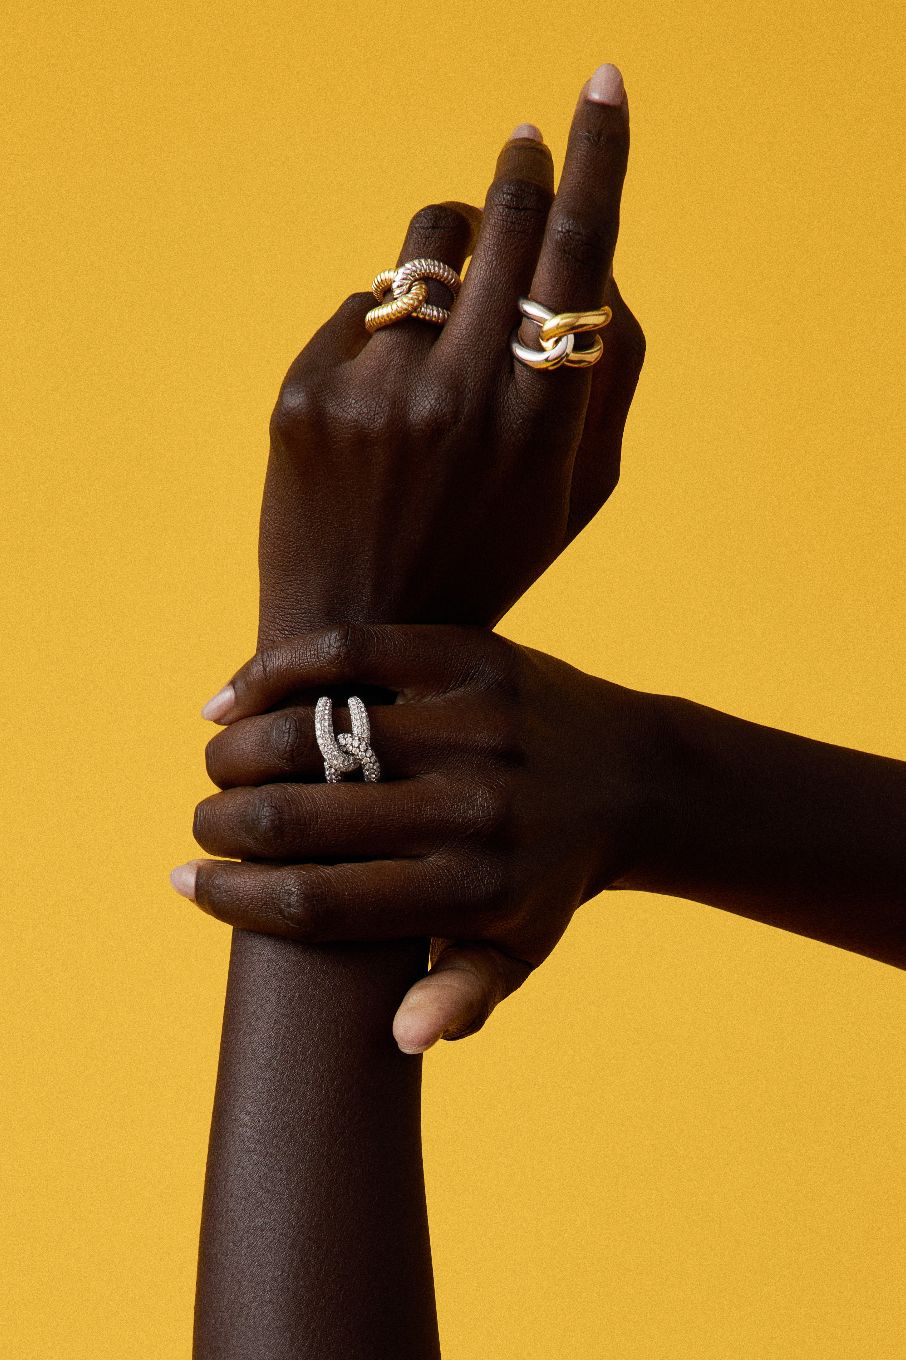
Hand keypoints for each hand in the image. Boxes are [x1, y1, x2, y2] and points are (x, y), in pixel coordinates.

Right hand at [175, 624, 659, 1049]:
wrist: (637, 778)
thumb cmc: (555, 874)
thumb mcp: (521, 947)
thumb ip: (465, 994)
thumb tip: (399, 1039)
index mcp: (473, 890)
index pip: (318, 905)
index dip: (234, 899)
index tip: (189, 884)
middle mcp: (473, 808)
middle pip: (301, 818)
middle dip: (223, 822)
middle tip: (203, 821)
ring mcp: (474, 724)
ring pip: (315, 730)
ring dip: (238, 750)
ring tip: (217, 762)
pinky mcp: (474, 657)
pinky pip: (349, 652)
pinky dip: (274, 670)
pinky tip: (232, 698)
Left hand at [258, 64, 643, 642]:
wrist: (360, 638)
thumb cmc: (487, 554)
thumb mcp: (580, 490)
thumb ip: (610, 374)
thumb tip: (593, 261)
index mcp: (545, 426)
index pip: (580, 254)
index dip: (597, 157)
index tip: (599, 87)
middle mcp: (463, 397)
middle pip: (502, 221)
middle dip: (519, 171)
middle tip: (522, 151)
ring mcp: (377, 394)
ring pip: (423, 251)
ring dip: (448, 254)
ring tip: (444, 323)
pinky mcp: (304, 395)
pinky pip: (361, 311)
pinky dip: (383, 336)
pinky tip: (379, 407)